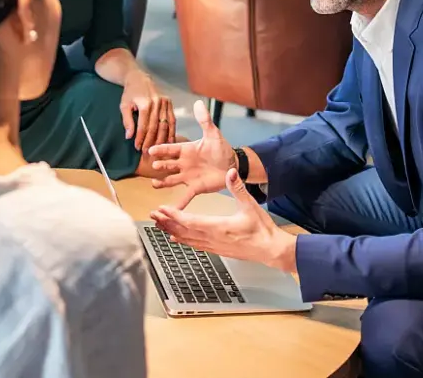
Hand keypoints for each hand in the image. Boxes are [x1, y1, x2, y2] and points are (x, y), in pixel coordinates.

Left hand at [120, 69, 174, 151]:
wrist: (139, 78)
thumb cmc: (130, 93)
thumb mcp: (124, 106)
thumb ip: (127, 121)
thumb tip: (129, 136)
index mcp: (145, 104)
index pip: (143, 126)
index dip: (140, 138)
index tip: (137, 147)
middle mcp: (157, 103)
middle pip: (155, 127)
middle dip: (151, 141)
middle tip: (147, 151)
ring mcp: (164, 102)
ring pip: (165, 124)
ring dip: (162, 138)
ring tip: (158, 149)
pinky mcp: (169, 102)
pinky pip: (172, 119)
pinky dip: (172, 130)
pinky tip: (170, 140)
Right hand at [147, 100, 235, 208]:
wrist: (233, 165)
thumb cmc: (221, 149)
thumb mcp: (213, 134)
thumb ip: (204, 120)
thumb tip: (198, 102)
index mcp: (187, 150)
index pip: (171, 149)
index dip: (161, 149)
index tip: (150, 149)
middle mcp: (184, 164)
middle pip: (169, 164)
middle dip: (161, 165)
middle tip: (153, 165)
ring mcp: (188, 176)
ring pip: (172, 180)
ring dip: (163, 183)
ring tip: (154, 184)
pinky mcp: (196, 187)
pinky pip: (186, 196)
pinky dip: (179, 203)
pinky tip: (171, 210)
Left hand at [151, 169, 296, 273]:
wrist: (270, 250)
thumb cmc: (262, 230)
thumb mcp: (251, 205)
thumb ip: (238, 188)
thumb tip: (231, 172)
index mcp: (218, 227)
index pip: (190, 221)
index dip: (173, 216)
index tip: (161, 209)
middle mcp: (212, 239)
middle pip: (183, 231)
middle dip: (166, 223)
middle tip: (152, 215)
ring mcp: (213, 246)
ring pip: (187, 239)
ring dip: (171, 231)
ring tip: (158, 225)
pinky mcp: (216, 250)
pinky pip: (194, 245)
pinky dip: (182, 240)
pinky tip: (175, 238)